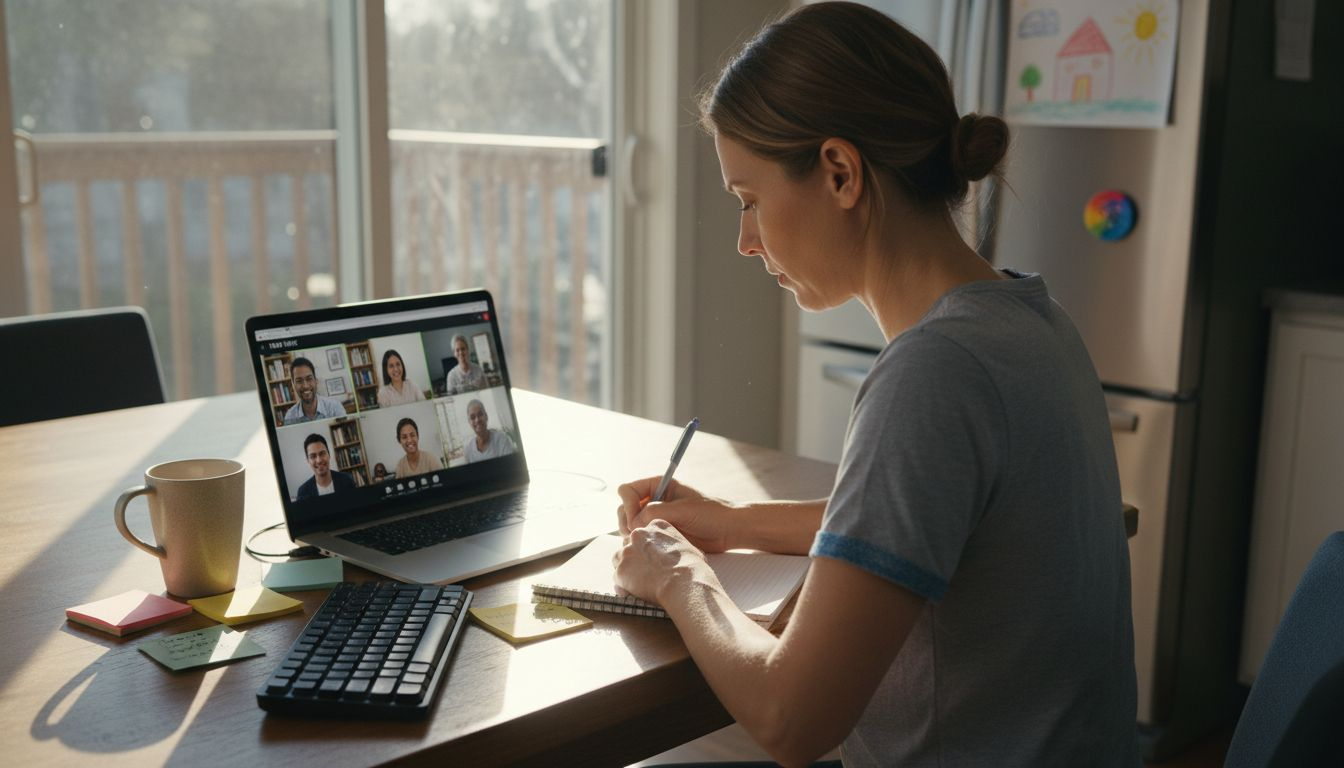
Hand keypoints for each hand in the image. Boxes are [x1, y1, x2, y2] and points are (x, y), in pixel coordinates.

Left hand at [613, 519, 716, 604]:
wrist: (684, 584)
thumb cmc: (693, 568)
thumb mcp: (689, 547)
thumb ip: (675, 546)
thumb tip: (676, 554)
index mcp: (657, 525)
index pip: (645, 534)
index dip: (648, 548)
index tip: (655, 559)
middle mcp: (639, 534)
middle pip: (630, 544)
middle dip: (635, 557)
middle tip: (647, 572)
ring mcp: (627, 551)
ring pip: (620, 559)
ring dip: (627, 570)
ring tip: (642, 583)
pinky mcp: (621, 569)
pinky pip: (618, 577)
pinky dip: (624, 585)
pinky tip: (637, 592)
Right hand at [615, 476, 733, 552]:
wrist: (729, 530)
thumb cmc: (711, 513)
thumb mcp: (682, 509)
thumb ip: (655, 512)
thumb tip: (634, 524)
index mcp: (658, 485)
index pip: (627, 491)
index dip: (628, 505)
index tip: (637, 520)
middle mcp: (654, 500)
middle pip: (624, 508)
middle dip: (627, 522)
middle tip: (637, 534)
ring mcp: (656, 518)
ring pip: (629, 525)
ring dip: (632, 534)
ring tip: (645, 542)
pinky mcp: (660, 534)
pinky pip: (641, 538)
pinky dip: (640, 543)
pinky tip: (648, 548)